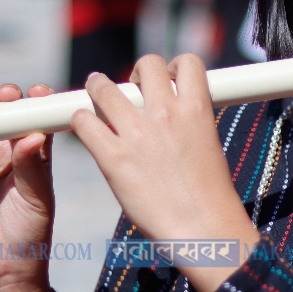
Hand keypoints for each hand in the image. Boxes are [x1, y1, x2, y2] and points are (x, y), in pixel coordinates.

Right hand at [0, 84, 56, 291]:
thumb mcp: (36, 199)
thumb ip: (32, 167)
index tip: (37, 91)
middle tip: (4, 94)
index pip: (30, 121)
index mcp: (28, 153)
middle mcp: (0, 152)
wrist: (0, 267)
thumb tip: (34, 136)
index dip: (32, 104)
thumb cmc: (28, 231)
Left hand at [73, 55, 260, 291]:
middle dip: (137, 72)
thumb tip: (177, 115)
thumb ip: (190, 122)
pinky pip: (84, 121)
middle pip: (146, 64)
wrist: (203, 229)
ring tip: (96, 94)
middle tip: (131, 89)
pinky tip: (86, 128)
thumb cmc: (210, 196)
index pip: (187, 62)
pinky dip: (82, 120)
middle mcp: (166, 114)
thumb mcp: (209, 146)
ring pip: (104, 87)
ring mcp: (137, 134)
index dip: (174, 67)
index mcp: (197, 109)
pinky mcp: (112, 158)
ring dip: (98, 87)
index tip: (166, 80)